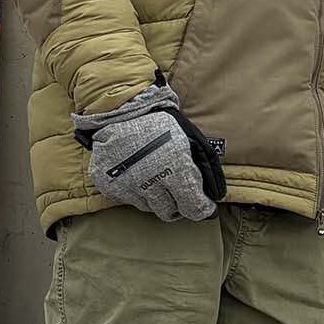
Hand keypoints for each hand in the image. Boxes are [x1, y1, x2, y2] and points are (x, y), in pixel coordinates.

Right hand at [73, 76, 226, 221]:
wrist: (119, 110)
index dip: (202, 209)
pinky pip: (127, 200)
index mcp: (176, 170)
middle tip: (175, 189)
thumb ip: (205, 170)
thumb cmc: (160, 124)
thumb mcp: (191, 141)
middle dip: (177, 203)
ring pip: (149, 207)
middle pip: (170, 213)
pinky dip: (134, 191)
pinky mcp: (109, 185)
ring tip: (152, 176)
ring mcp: (127, 185)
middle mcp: (151, 182)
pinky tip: (135, 174)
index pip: (194, 209)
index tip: (203, 206)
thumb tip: (214, 195)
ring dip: (154, 197)